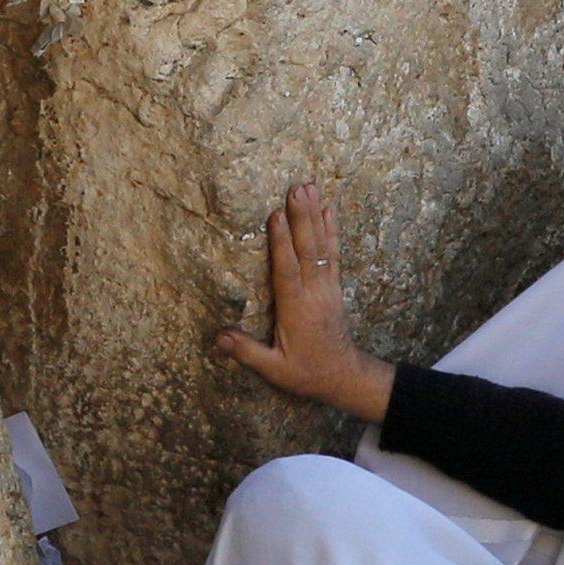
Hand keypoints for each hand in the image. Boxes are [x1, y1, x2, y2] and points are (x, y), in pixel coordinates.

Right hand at [216, 182, 395, 423]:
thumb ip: (247, 352)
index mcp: (296, 309)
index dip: (281, 242)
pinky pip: (334, 253)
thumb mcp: (275, 370)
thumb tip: (219, 338)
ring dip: (315, 215)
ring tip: (309, 188)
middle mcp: (314, 293)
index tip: (276, 215)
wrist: (344, 376)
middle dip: (301, 217)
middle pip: (307, 249)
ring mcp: (327, 287)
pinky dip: (332, 230)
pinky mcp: (335, 287)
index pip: (287, 270)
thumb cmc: (307, 373)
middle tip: (296, 188)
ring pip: (322, 246)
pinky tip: (330, 209)